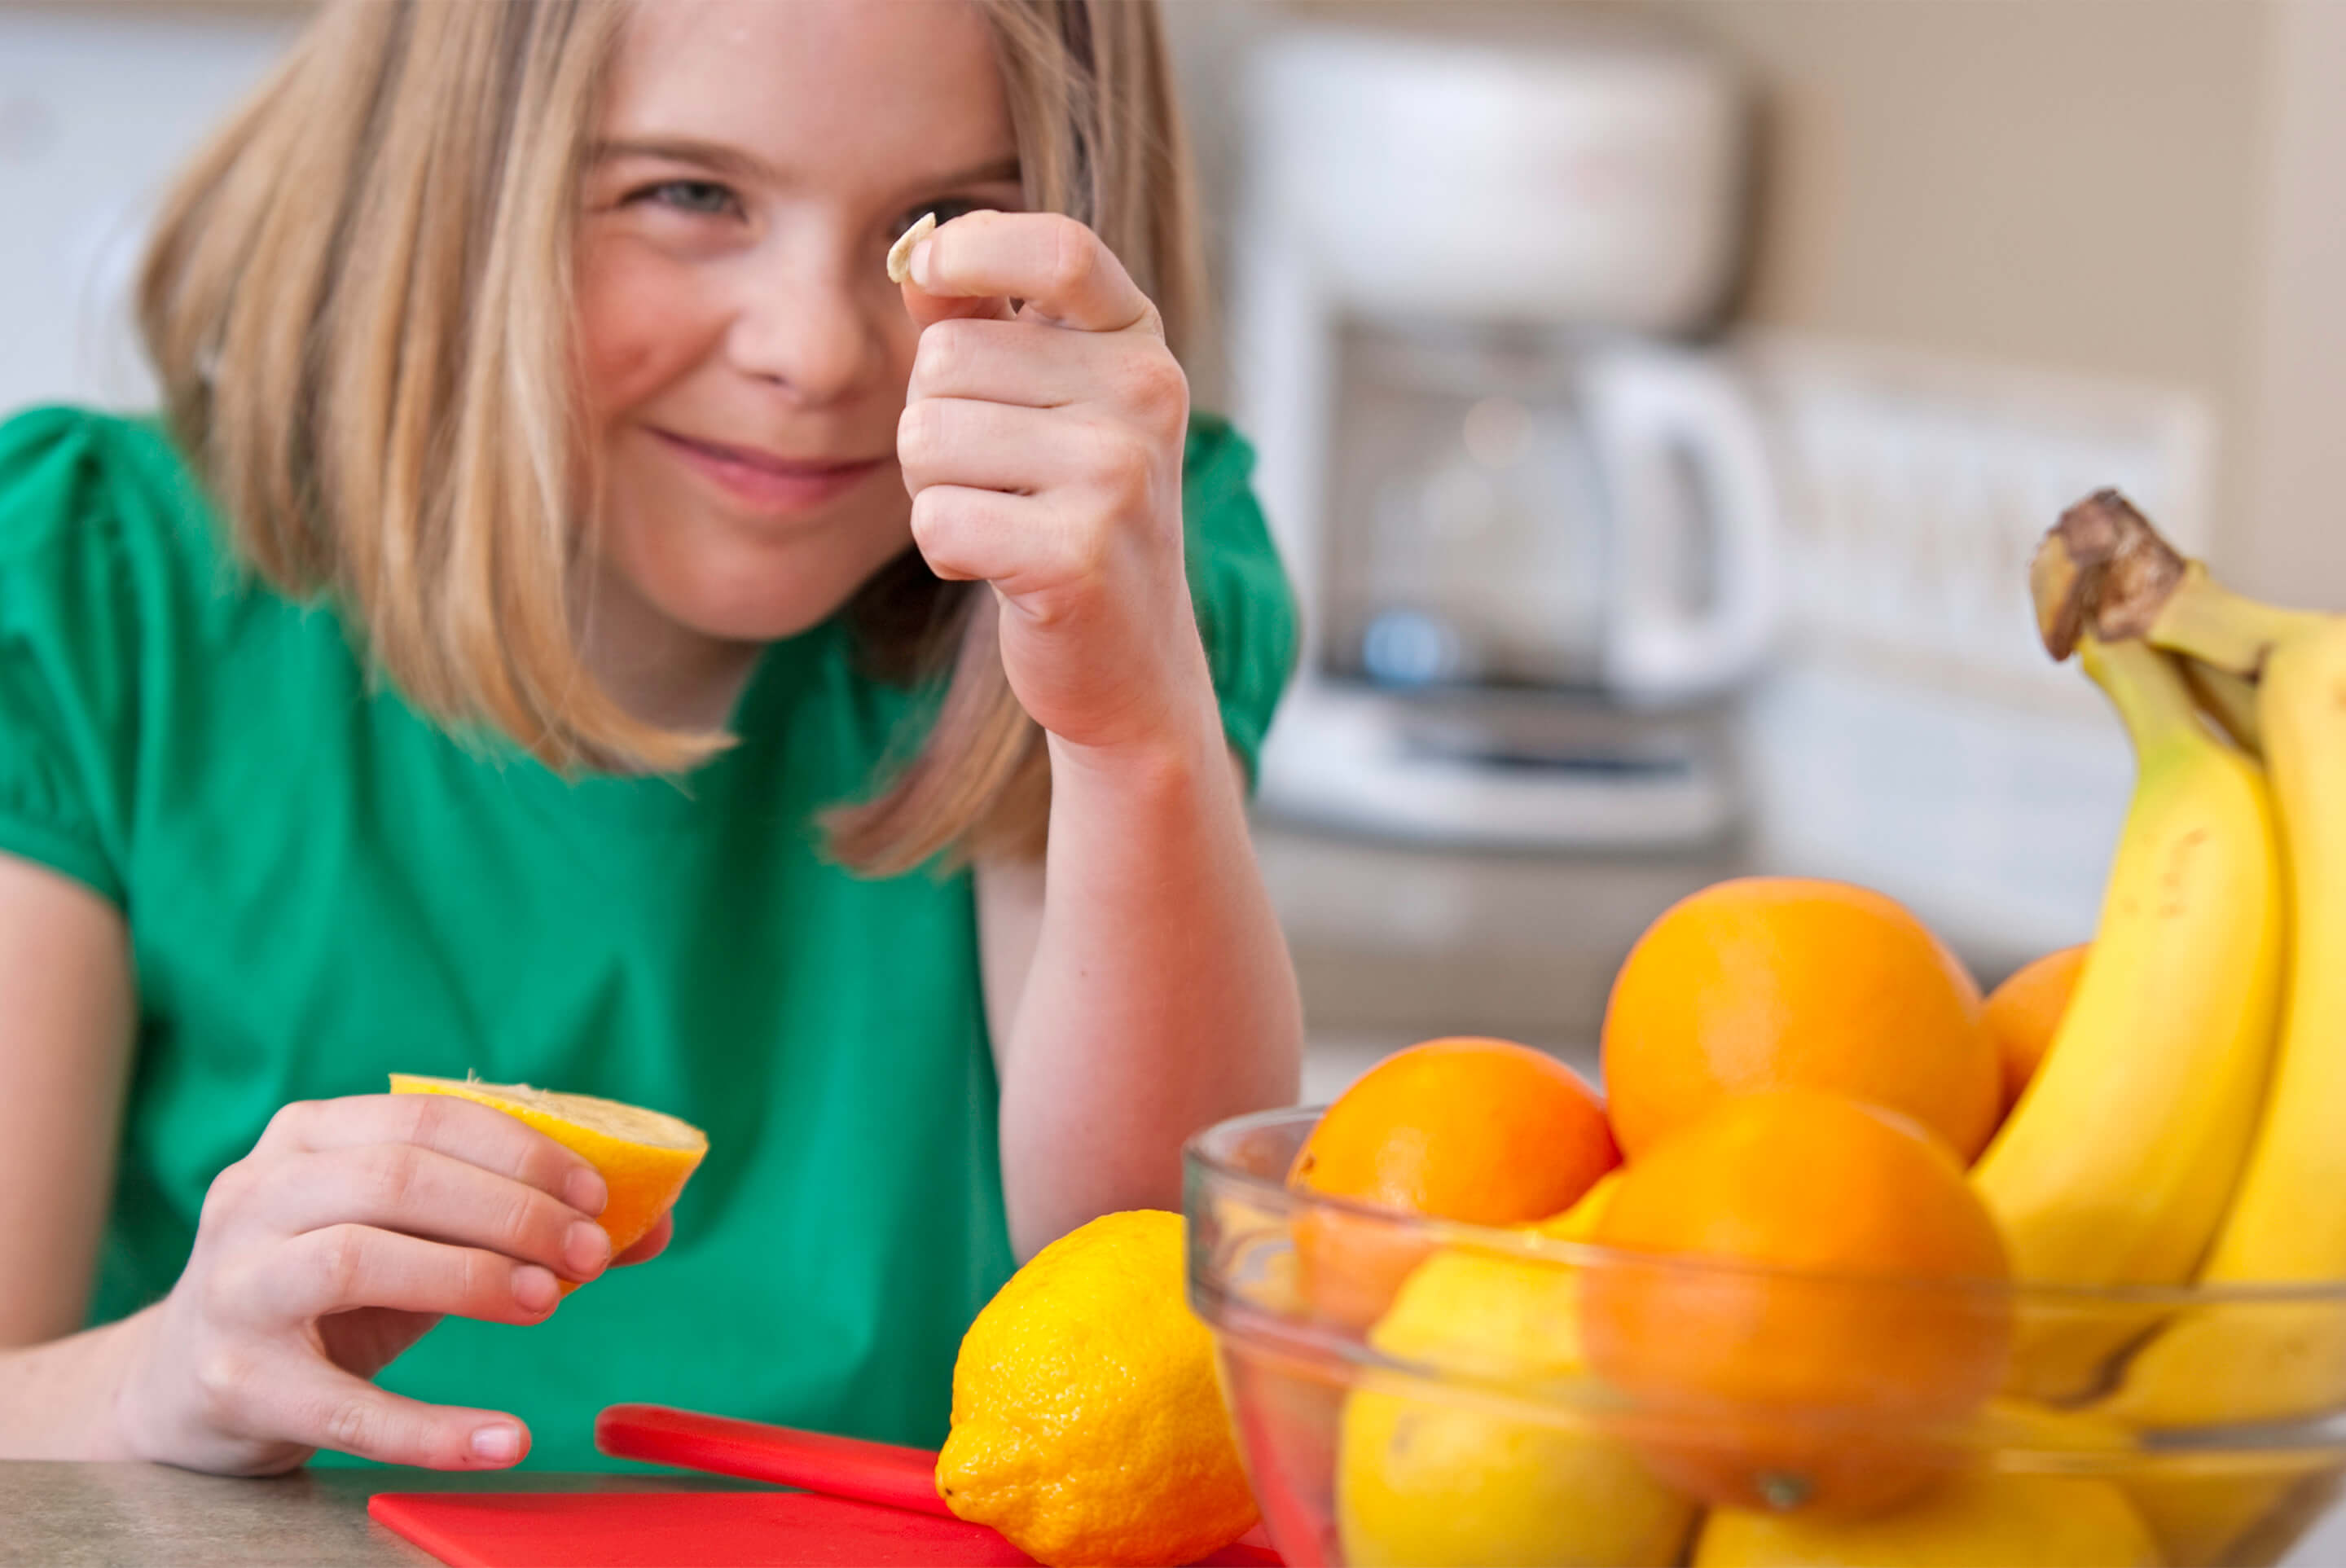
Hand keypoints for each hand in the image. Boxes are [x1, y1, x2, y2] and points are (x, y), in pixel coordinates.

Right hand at [110, 1093, 671, 1474]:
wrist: (188, 1385)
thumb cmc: (331, 1292)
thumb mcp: (411, 1238)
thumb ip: (517, 1220)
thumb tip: (655, 1224)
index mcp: (306, 1138)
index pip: (426, 1119)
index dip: (523, 1151)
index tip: (599, 1194)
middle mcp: (256, 1196)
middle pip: (397, 1180)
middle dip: (512, 1210)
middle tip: (590, 1254)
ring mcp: (236, 1288)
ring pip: (359, 1257)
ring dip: (471, 1277)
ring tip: (548, 1305)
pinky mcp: (237, 1384)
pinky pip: (347, 1408)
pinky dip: (435, 1428)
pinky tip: (508, 1438)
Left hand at [896, 210, 1218, 763]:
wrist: (1132, 661)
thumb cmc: (1069, 516)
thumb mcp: (1046, 403)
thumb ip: (984, 319)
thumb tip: (918, 247)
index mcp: (1139, 344)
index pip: (1058, 250)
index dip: (974, 248)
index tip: (928, 274)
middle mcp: (1144, 396)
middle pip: (946, 357)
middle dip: (933, 420)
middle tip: (992, 476)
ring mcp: (1118, 475)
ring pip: (926, 437)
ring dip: (932, 489)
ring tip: (999, 520)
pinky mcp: (1077, 555)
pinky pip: (935, 518)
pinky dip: (944, 551)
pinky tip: (999, 568)